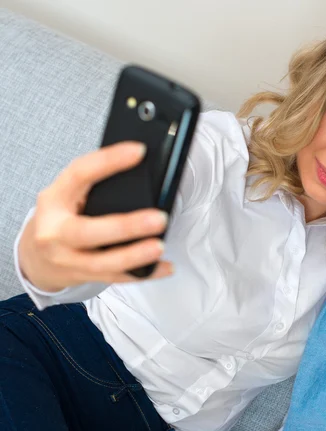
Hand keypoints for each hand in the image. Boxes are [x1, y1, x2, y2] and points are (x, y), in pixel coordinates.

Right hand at [18, 141, 173, 292]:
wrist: (36, 256)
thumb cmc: (61, 217)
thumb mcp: (67, 195)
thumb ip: (96, 185)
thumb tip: (145, 172)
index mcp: (53, 200)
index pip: (79, 174)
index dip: (108, 161)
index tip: (139, 151)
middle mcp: (54, 231)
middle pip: (87, 232)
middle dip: (125, 227)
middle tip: (159, 218)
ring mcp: (67, 259)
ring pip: (102, 263)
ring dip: (134, 256)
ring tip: (160, 246)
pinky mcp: (83, 276)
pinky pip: (116, 277)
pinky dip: (143, 273)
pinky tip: (165, 266)